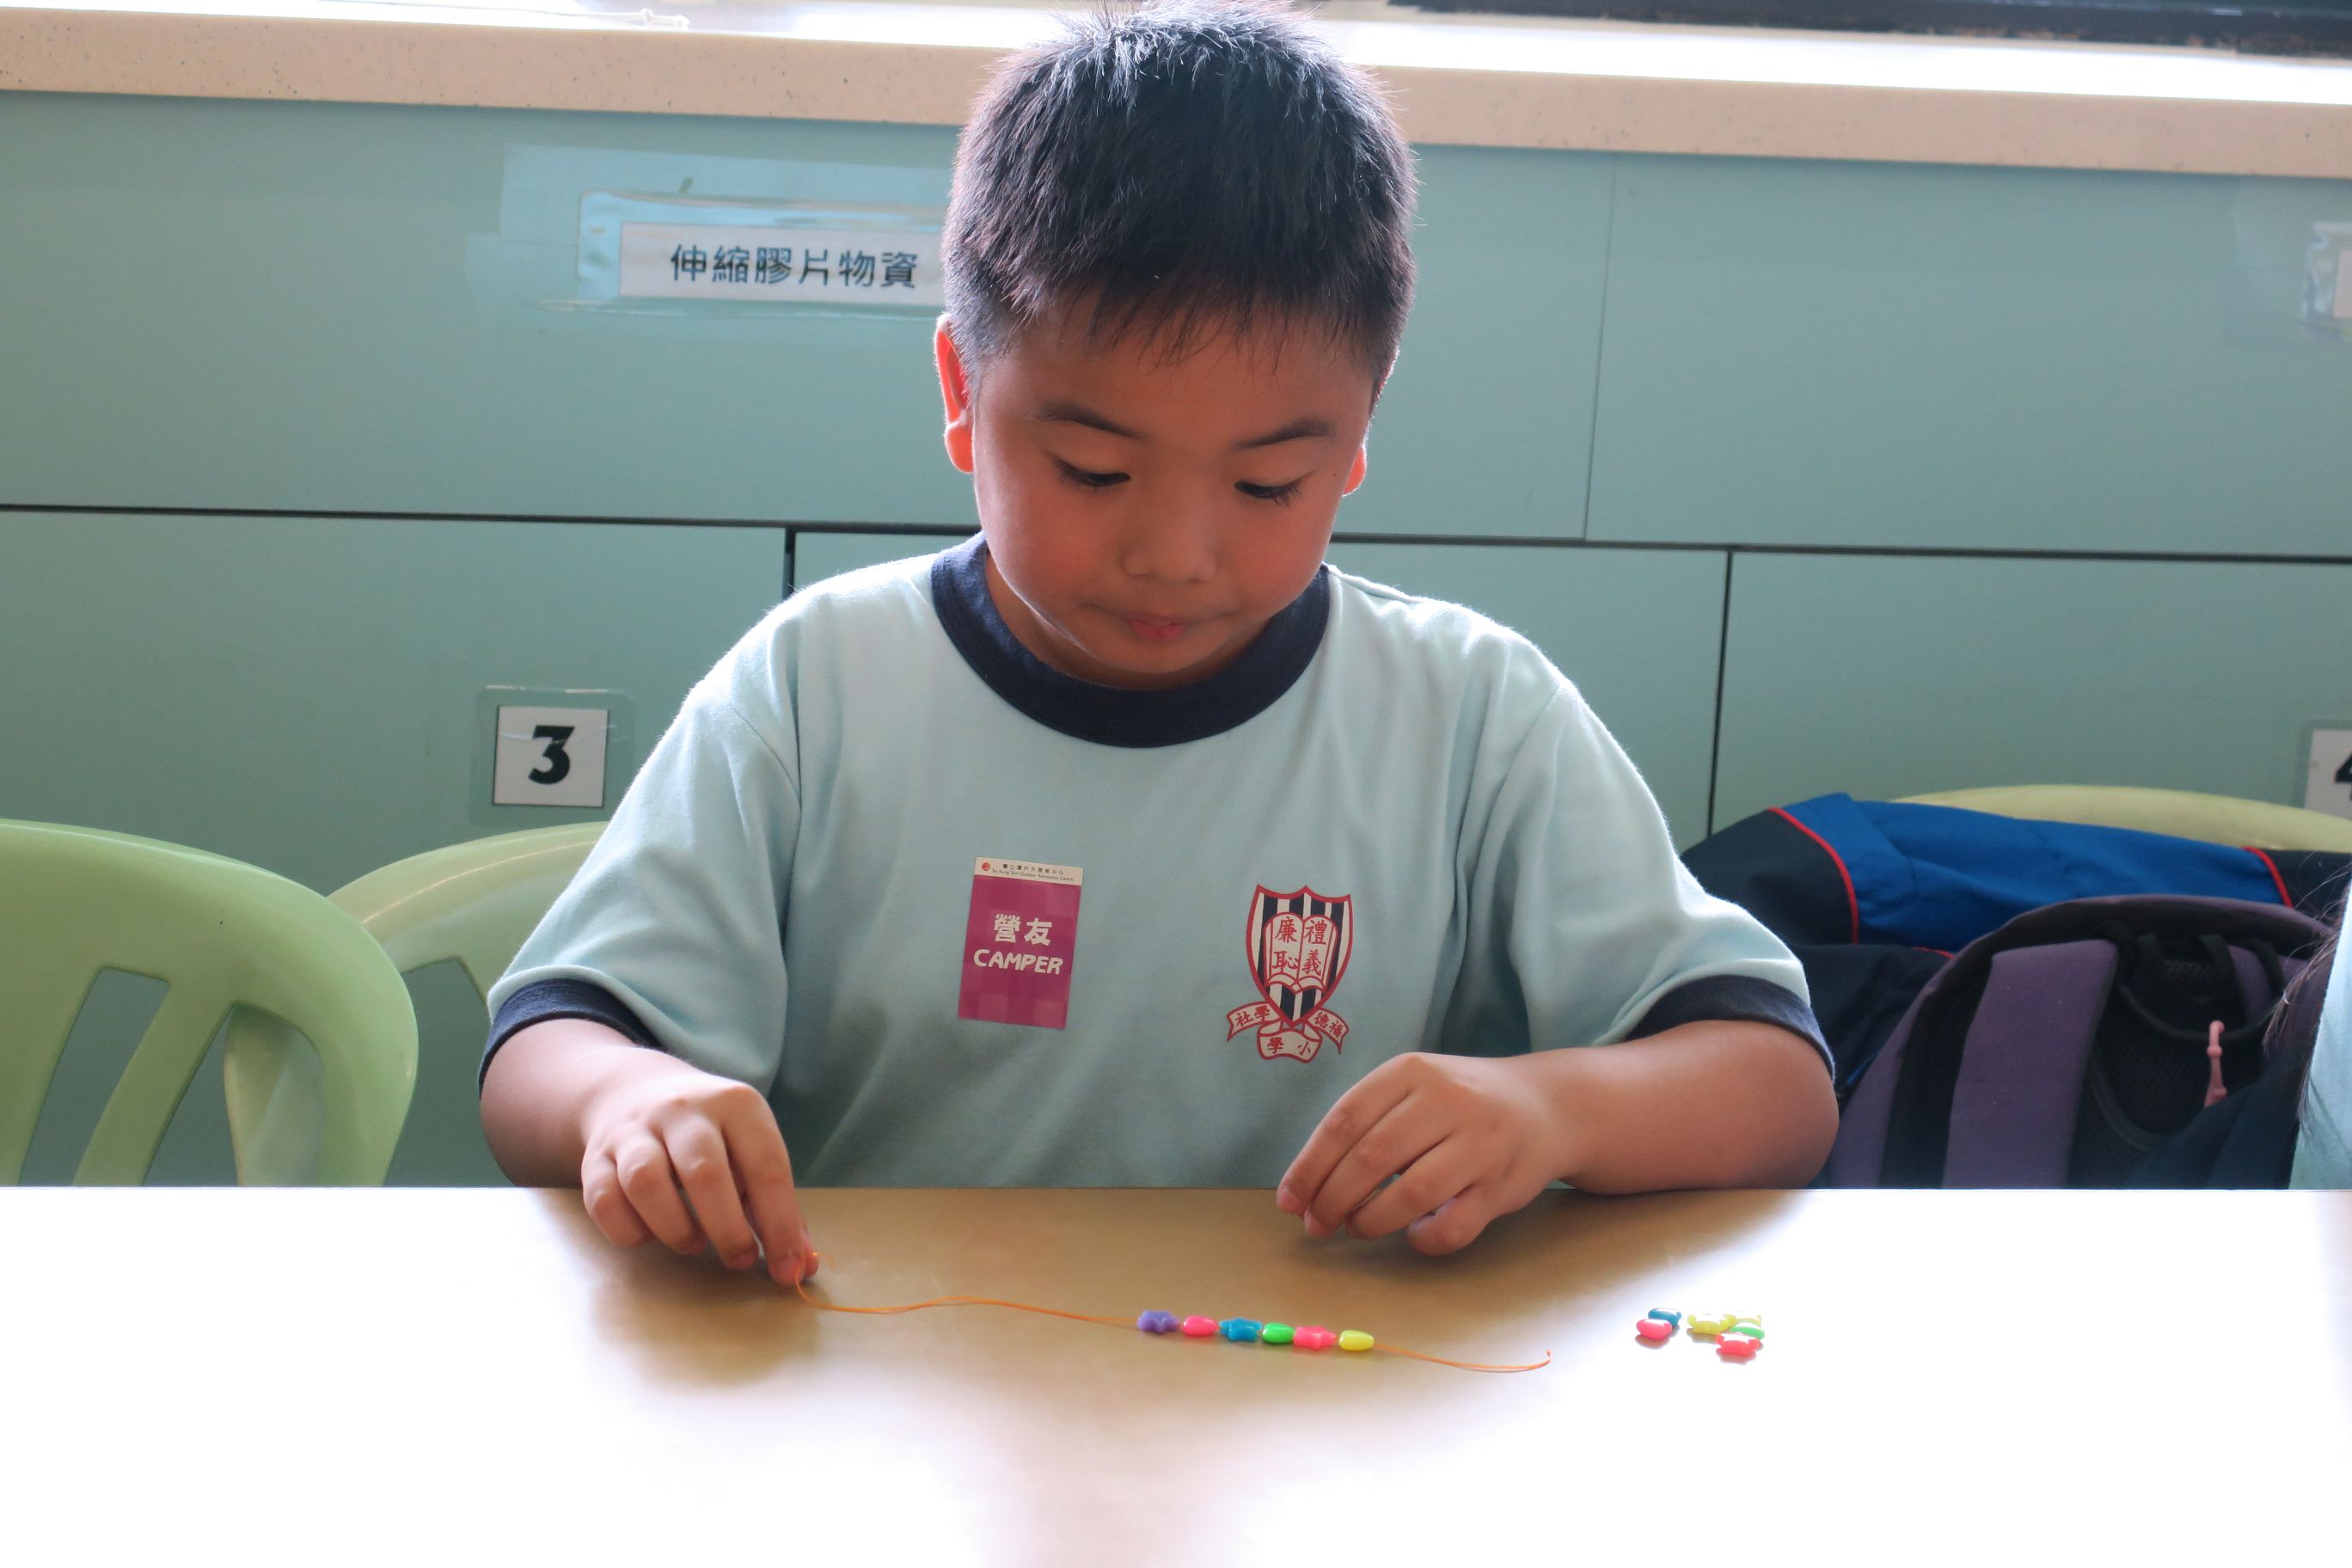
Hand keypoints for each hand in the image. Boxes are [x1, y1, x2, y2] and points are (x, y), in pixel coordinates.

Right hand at [577, 1051, 816, 1286]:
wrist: (636, 1091)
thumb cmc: (712, 1135)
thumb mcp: (751, 1151)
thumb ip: (777, 1207)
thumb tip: (800, 1266)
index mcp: (737, 1105)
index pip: (767, 1167)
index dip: (781, 1226)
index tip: (787, 1269)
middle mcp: (684, 1110)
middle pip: (705, 1174)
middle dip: (727, 1230)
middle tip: (738, 1259)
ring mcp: (634, 1130)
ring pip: (646, 1182)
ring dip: (674, 1229)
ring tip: (694, 1243)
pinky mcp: (595, 1155)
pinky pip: (604, 1200)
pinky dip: (630, 1231)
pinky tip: (651, 1235)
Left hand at [1275, 1052, 1570, 1255]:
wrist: (1546, 1106)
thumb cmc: (1459, 1103)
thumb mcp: (1413, 1088)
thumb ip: (1365, 1123)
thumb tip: (1306, 1186)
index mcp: (1411, 1072)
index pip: (1344, 1121)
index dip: (1309, 1167)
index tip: (1290, 1201)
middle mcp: (1447, 1101)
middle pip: (1371, 1159)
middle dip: (1332, 1199)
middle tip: (1317, 1225)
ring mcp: (1479, 1144)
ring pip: (1410, 1194)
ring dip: (1371, 1221)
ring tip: (1357, 1227)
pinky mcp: (1503, 1185)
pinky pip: (1452, 1226)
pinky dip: (1423, 1240)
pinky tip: (1413, 1236)